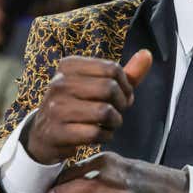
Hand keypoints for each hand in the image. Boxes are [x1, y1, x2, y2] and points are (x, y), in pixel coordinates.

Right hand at [26, 50, 152, 164]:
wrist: (44, 134)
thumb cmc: (79, 105)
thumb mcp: (99, 85)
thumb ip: (126, 73)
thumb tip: (147, 55)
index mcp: (69, 66)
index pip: (112, 69)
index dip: (126, 85)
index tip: (123, 96)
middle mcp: (59, 83)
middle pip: (109, 89)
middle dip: (122, 104)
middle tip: (118, 112)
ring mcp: (56, 108)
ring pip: (104, 112)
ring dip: (115, 122)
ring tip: (109, 124)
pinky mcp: (57, 131)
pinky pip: (95, 133)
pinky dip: (104, 137)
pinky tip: (99, 135)